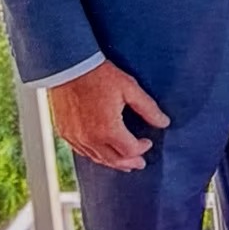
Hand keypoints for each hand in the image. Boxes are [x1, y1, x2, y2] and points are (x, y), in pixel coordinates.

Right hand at [48, 59, 169, 171]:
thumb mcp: (129, 88)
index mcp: (109, 129)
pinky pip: (82, 151)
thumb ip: (148, 108)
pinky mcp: (64, 132)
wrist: (68, 66)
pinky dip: (95, 155)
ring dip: (113, 162)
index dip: (142, 148)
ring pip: (97, 159)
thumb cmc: (99, 75)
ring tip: (123, 162)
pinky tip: (101, 153)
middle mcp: (91, 139)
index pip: (131, 150)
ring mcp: (76, 137)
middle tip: (139, 163)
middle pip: (115, 160)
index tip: (148, 142)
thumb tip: (164, 122)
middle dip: (130, 163)